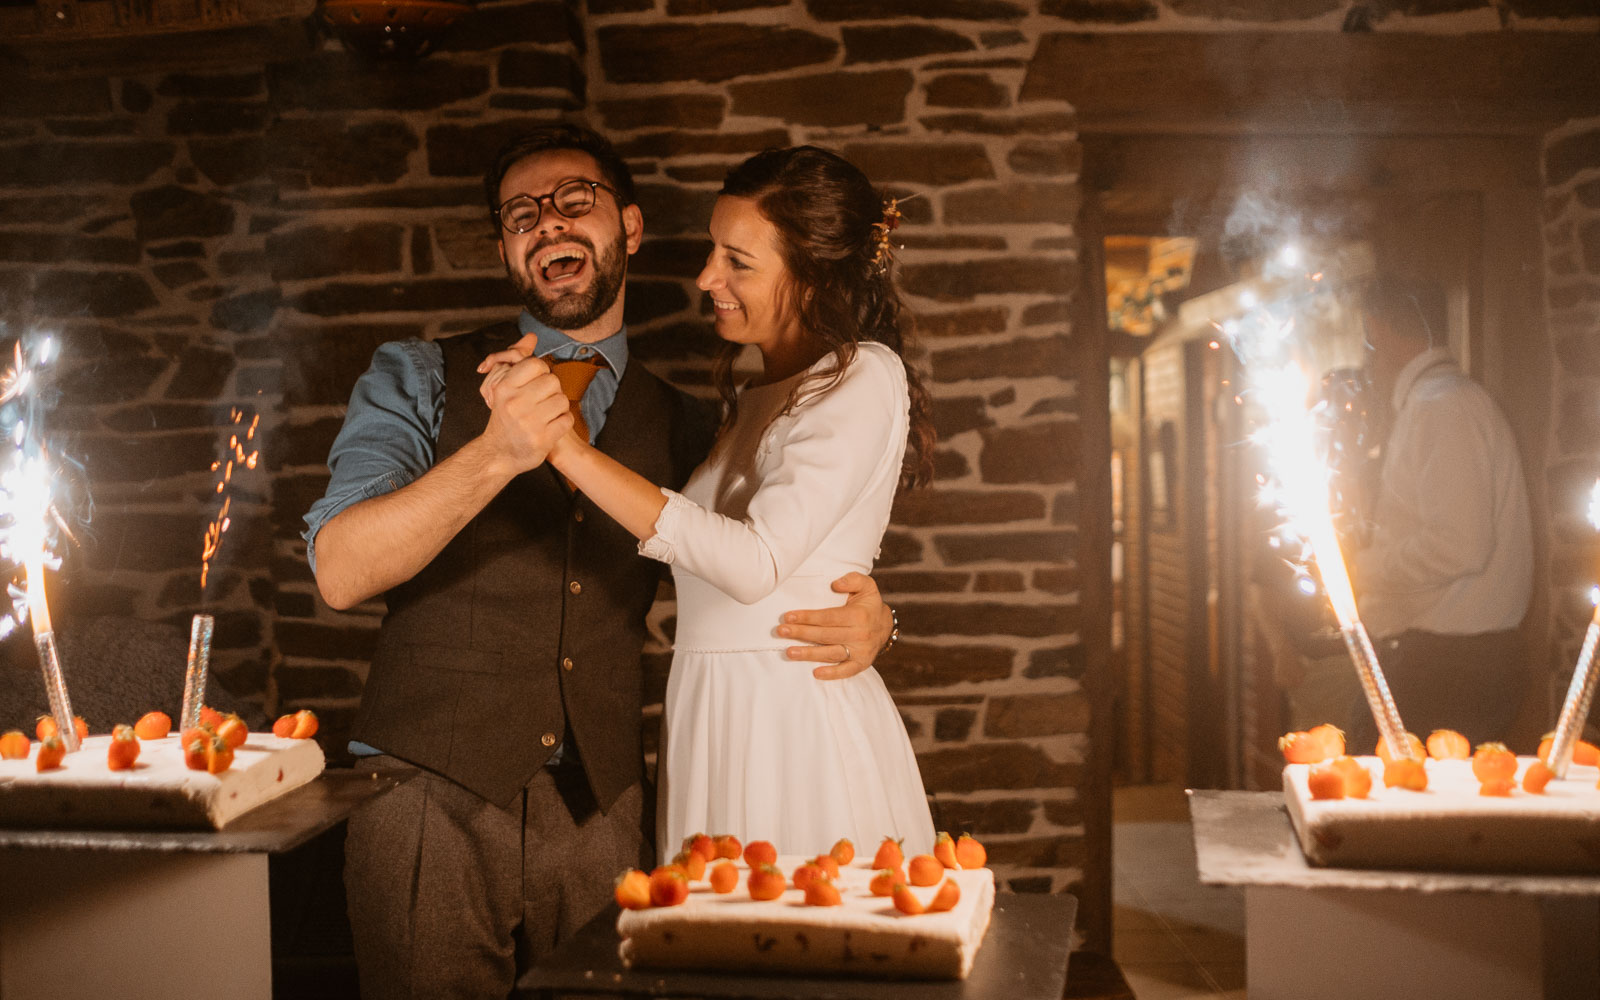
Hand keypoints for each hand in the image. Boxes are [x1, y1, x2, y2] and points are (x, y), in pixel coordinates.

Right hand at [479, 355, 571, 474]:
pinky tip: (551, 426)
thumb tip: (532, 335)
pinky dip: (563, 422)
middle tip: (543, 401)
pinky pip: (566, 419)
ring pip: (562, 400)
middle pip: (553, 381)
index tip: (536, 384)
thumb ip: (517, 359)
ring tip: (546, 414)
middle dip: (552, 390)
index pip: (536, 365)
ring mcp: (529, 423)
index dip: (541, 373)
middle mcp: (515, 404)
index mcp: (504, 389)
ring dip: (558, 407)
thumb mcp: (505, 388)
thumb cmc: (505, 417)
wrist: (498, 454)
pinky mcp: (542, 440)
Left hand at [778, 571, 892, 680]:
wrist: (885, 625)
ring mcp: (861, 651)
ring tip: (789, 652)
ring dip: (809, 654)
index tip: (788, 617)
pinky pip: (846, 671)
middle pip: (825, 635)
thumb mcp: (866, 585)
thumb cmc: (868, 604)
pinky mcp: (861, 663)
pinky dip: (832, 674)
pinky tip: (815, 674)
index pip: (828, 617)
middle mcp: (860, 634)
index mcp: (858, 615)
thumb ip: (852, 579)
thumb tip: (835, 584)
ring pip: (831, 653)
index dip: (807, 617)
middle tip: (781, 631)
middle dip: (801, 633)